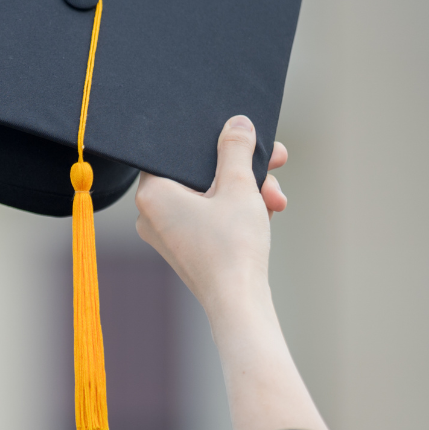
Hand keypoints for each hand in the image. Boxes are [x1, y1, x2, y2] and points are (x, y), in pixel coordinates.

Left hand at [134, 116, 286, 322]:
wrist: (240, 305)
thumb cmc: (233, 247)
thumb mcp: (239, 187)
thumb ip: (235, 149)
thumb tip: (237, 123)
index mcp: (152, 194)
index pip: (177, 151)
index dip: (212, 141)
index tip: (241, 137)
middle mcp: (152, 214)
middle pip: (201, 173)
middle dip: (243, 169)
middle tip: (275, 159)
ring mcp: (169, 234)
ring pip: (211, 195)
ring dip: (248, 191)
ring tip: (276, 197)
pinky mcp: (187, 248)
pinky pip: (211, 217)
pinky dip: (238, 211)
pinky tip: (268, 211)